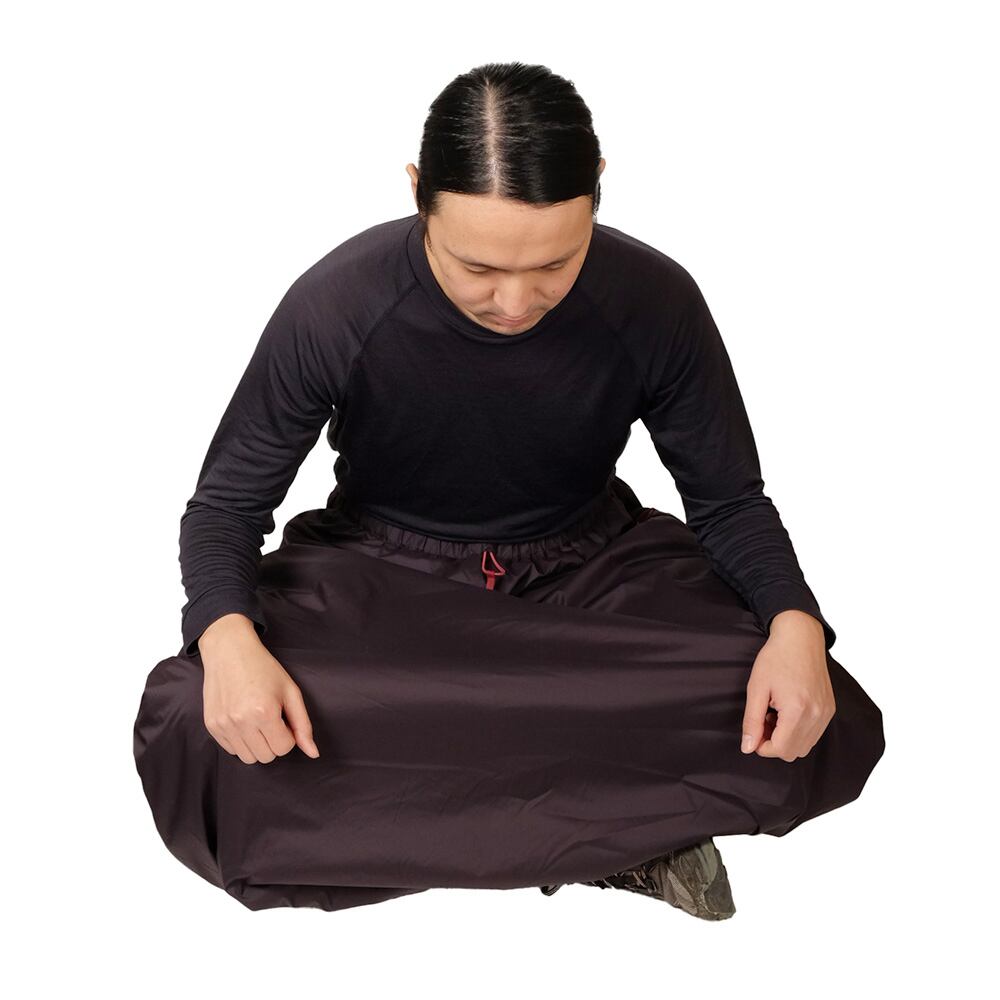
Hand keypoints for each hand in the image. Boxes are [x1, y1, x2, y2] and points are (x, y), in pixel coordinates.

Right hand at [199, 617, 320, 764]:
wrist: (229, 650)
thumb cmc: (263, 668)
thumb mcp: (290, 691)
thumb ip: (303, 725)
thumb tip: (313, 753)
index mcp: (264, 712)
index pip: (284, 748)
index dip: (289, 734)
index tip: (283, 718)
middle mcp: (241, 721)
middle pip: (266, 757)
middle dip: (274, 742)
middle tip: (271, 719)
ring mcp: (223, 725)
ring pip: (248, 758)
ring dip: (257, 745)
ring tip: (257, 721)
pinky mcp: (211, 726)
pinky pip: (231, 750)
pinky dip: (241, 741)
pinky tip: (243, 720)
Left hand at [740, 610, 835, 761]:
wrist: (800, 638)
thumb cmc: (776, 658)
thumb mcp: (756, 688)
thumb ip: (752, 721)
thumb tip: (748, 748)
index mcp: (798, 710)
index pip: (780, 749)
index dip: (762, 746)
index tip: (754, 731)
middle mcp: (817, 715)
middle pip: (793, 752)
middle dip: (774, 742)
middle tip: (763, 719)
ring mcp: (826, 713)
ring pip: (805, 746)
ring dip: (787, 738)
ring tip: (776, 713)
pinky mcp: (830, 709)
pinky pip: (814, 733)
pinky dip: (799, 730)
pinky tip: (788, 710)